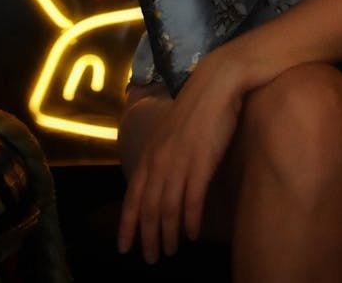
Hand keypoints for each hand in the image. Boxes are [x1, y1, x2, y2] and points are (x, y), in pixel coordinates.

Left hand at [117, 52, 242, 262]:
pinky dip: (190, 220)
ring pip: (167, 208)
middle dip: (147, 237)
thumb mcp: (170, 132)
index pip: (132, 196)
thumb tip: (160, 179)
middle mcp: (160, 160)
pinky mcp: (201, 161)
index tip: (124, 248)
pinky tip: (192, 233)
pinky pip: (192, 199)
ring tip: (171, 250)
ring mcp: (180, 161)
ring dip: (168, 233)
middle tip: (151, 258)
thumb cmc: (197, 107)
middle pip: (148, 208)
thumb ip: (163, 155)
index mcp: (151, 152)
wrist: (217, 83)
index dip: (127, 224)